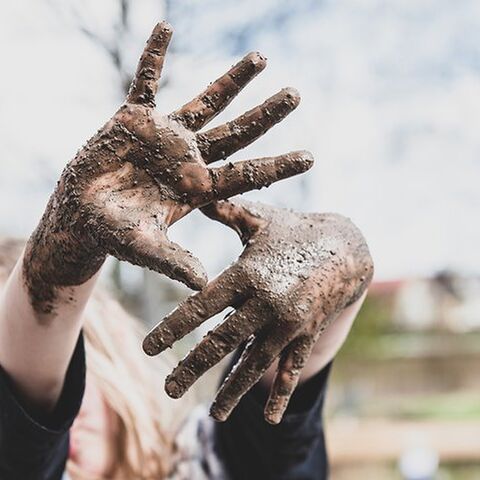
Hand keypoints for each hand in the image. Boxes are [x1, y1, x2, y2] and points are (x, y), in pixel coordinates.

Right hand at [24, 22, 312, 313]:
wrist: (83, 214)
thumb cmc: (115, 234)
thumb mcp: (145, 247)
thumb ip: (174, 261)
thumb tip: (205, 283)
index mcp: (197, 188)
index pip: (246, 175)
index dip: (277, 166)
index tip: (311, 157)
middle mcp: (189, 159)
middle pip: (237, 133)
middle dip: (266, 114)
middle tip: (296, 94)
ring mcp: (165, 136)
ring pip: (206, 102)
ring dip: (231, 81)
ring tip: (261, 58)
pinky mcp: (135, 119)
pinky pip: (145, 81)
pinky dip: (153, 57)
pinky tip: (165, 28)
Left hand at [143, 200, 373, 423]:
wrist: (347, 247)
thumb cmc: (296, 230)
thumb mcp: (260, 219)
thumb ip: (225, 211)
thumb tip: (193, 187)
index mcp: (247, 273)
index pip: (202, 306)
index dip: (174, 328)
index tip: (149, 349)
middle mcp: (265, 302)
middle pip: (222, 342)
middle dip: (193, 368)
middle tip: (168, 390)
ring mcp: (288, 322)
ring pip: (254, 363)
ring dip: (233, 390)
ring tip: (215, 414)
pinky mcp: (307, 333)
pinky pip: (291, 367)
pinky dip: (280, 392)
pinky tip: (269, 418)